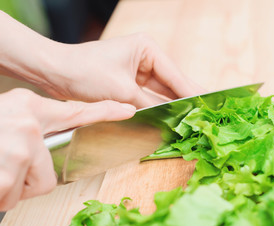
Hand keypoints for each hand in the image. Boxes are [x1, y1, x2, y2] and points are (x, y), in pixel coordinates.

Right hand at [0, 89, 134, 209]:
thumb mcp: (9, 120)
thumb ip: (34, 131)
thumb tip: (46, 155)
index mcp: (31, 107)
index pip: (79, 111)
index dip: (106, 112)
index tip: (129, 110)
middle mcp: (29, 123)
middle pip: (51, 171)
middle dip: (30, 179)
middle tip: (6, 165)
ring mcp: (19, 147)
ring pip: (33, 186)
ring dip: (12, 186)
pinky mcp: (8, 171)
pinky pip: (13, 196)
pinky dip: (1, 193)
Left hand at [41, 34, 205, 107]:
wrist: (56, 72)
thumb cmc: (85, 71)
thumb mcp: (121, 90)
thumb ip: (149, 105)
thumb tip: (171, 119)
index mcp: (147, 48)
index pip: (175, 75)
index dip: (191, 92)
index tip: (208, 105)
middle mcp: (146, 57)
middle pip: (172, 82)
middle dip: (187, 98)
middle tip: (207, 112)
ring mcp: (139, 69)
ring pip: (162, 91)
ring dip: (174, 104)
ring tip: (194, 117)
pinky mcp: (131, 82)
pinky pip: (150, 96)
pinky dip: (159, 107)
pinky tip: (172, 117)